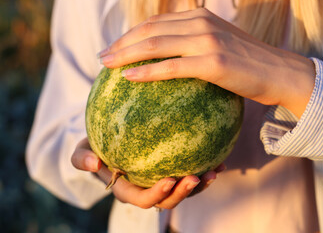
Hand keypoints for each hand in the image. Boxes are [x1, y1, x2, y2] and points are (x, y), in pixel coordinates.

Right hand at [71, 138, 224, 208]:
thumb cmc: (95, 146)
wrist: (109, 141)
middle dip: (182, 194)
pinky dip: (205, 170)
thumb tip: (93, 165)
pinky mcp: (171, 171)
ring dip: (199, 185)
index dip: (157, 194)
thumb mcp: (82, 150)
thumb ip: (82, 158)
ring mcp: (160, 182)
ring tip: (215, 171)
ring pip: (182, 191)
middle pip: (167, 200)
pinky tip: (220, 160)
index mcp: (126, 189)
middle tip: (197, 178)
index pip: (142, 198)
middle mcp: (145, 189)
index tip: (170, 180)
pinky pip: (189, 175)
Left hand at [99, 8, 314, 117]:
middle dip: (121, 43)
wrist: (280, 72)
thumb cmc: (248, 64)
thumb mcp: (219, 45)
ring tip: (106, 66)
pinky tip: (129, 77)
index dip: (130, 34)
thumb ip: (194, 46)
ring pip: (155, 44)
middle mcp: (200, 23)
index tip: (114, 47)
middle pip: (149, 30)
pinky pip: (171, 67)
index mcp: (199, 17)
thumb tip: (170, 61)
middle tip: (102, 57)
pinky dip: (147, 71)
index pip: (155, 23)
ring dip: (125, 55)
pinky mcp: (213, 62)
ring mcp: (207, 41)